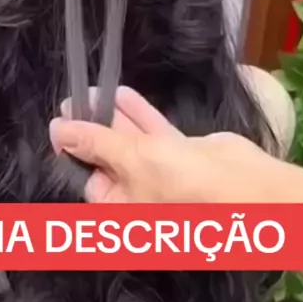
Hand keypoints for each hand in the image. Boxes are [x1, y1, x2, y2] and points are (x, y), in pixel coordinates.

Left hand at [49, 87, 280, 203]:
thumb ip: (94, 142)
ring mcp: (160, 175)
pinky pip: (153, 134)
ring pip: (129, 143)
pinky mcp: (180, 156)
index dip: (73, 151)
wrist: (244, 186)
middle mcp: (136, 196)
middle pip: (106, 159)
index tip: (60, 123)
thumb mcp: (129, 160)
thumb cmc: (179, 183)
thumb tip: (58, 130)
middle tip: (70, 101)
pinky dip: (138, 115)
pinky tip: (120, 93)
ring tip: (90, 91)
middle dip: (90, 129)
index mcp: (119, 210)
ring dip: (112, 118)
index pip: (87, 179)